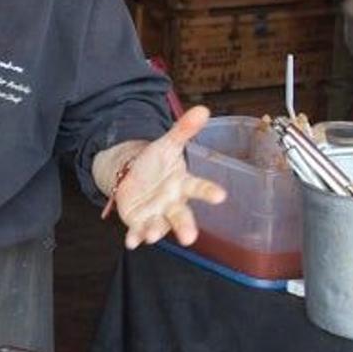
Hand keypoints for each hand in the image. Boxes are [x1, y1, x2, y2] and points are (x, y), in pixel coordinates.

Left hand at [108, 106, 225, 249]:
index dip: (209, 192)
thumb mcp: (167, 144)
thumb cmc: (157, 163)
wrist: (134, 176)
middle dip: (185, 227)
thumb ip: (183, 130)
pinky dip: (135, 237)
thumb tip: (203, 108)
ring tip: (153, 235)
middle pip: (181, 216)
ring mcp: (156, 215)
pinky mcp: (139, 222)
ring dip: (156, 231)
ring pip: (159, 226)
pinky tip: (132, 242)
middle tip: (190, 238)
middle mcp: (172, 203)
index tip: (220, 196)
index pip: (199, 187)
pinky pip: (138, 232)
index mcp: (182, 184)